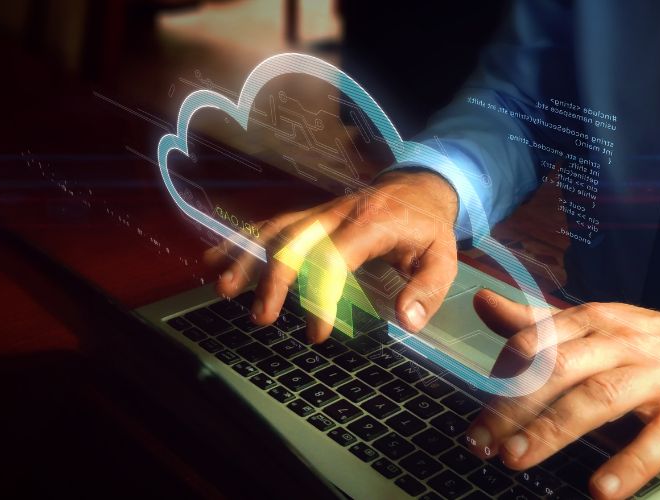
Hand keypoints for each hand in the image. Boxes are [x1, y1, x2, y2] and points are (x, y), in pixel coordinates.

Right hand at [204, 170, 458, 341]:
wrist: (420, 183)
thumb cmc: (428, 225)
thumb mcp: (444, 257)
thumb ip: (426, 290)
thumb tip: (405, 321)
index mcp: (373, 223)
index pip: (336, 257)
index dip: (322, 295)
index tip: (318, 333)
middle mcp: (339, 213)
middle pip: (295, 240)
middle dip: (274, 279)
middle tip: (262, 318)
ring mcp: (320, 211)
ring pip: (276, 229)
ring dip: (247, 258)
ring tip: (223, 290)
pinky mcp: (310, 214)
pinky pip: (272, 224)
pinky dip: (242, 241)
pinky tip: (215, 260)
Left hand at [466, 290, 659, 499]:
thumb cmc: (643, 344)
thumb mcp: (591, 326)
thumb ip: (534, 323)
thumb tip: (482, 302)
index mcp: (589, 320)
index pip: (534, 343)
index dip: (500, 378)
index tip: (475, 416)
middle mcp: (619, 342)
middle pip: (558, 370)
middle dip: (514, 407)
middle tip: (483, 443)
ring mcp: (655, 375)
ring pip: (598, 399)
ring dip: (553, 431)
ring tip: (517, 459)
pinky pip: (656, 439)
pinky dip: (627, 465)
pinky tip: (599, 489)